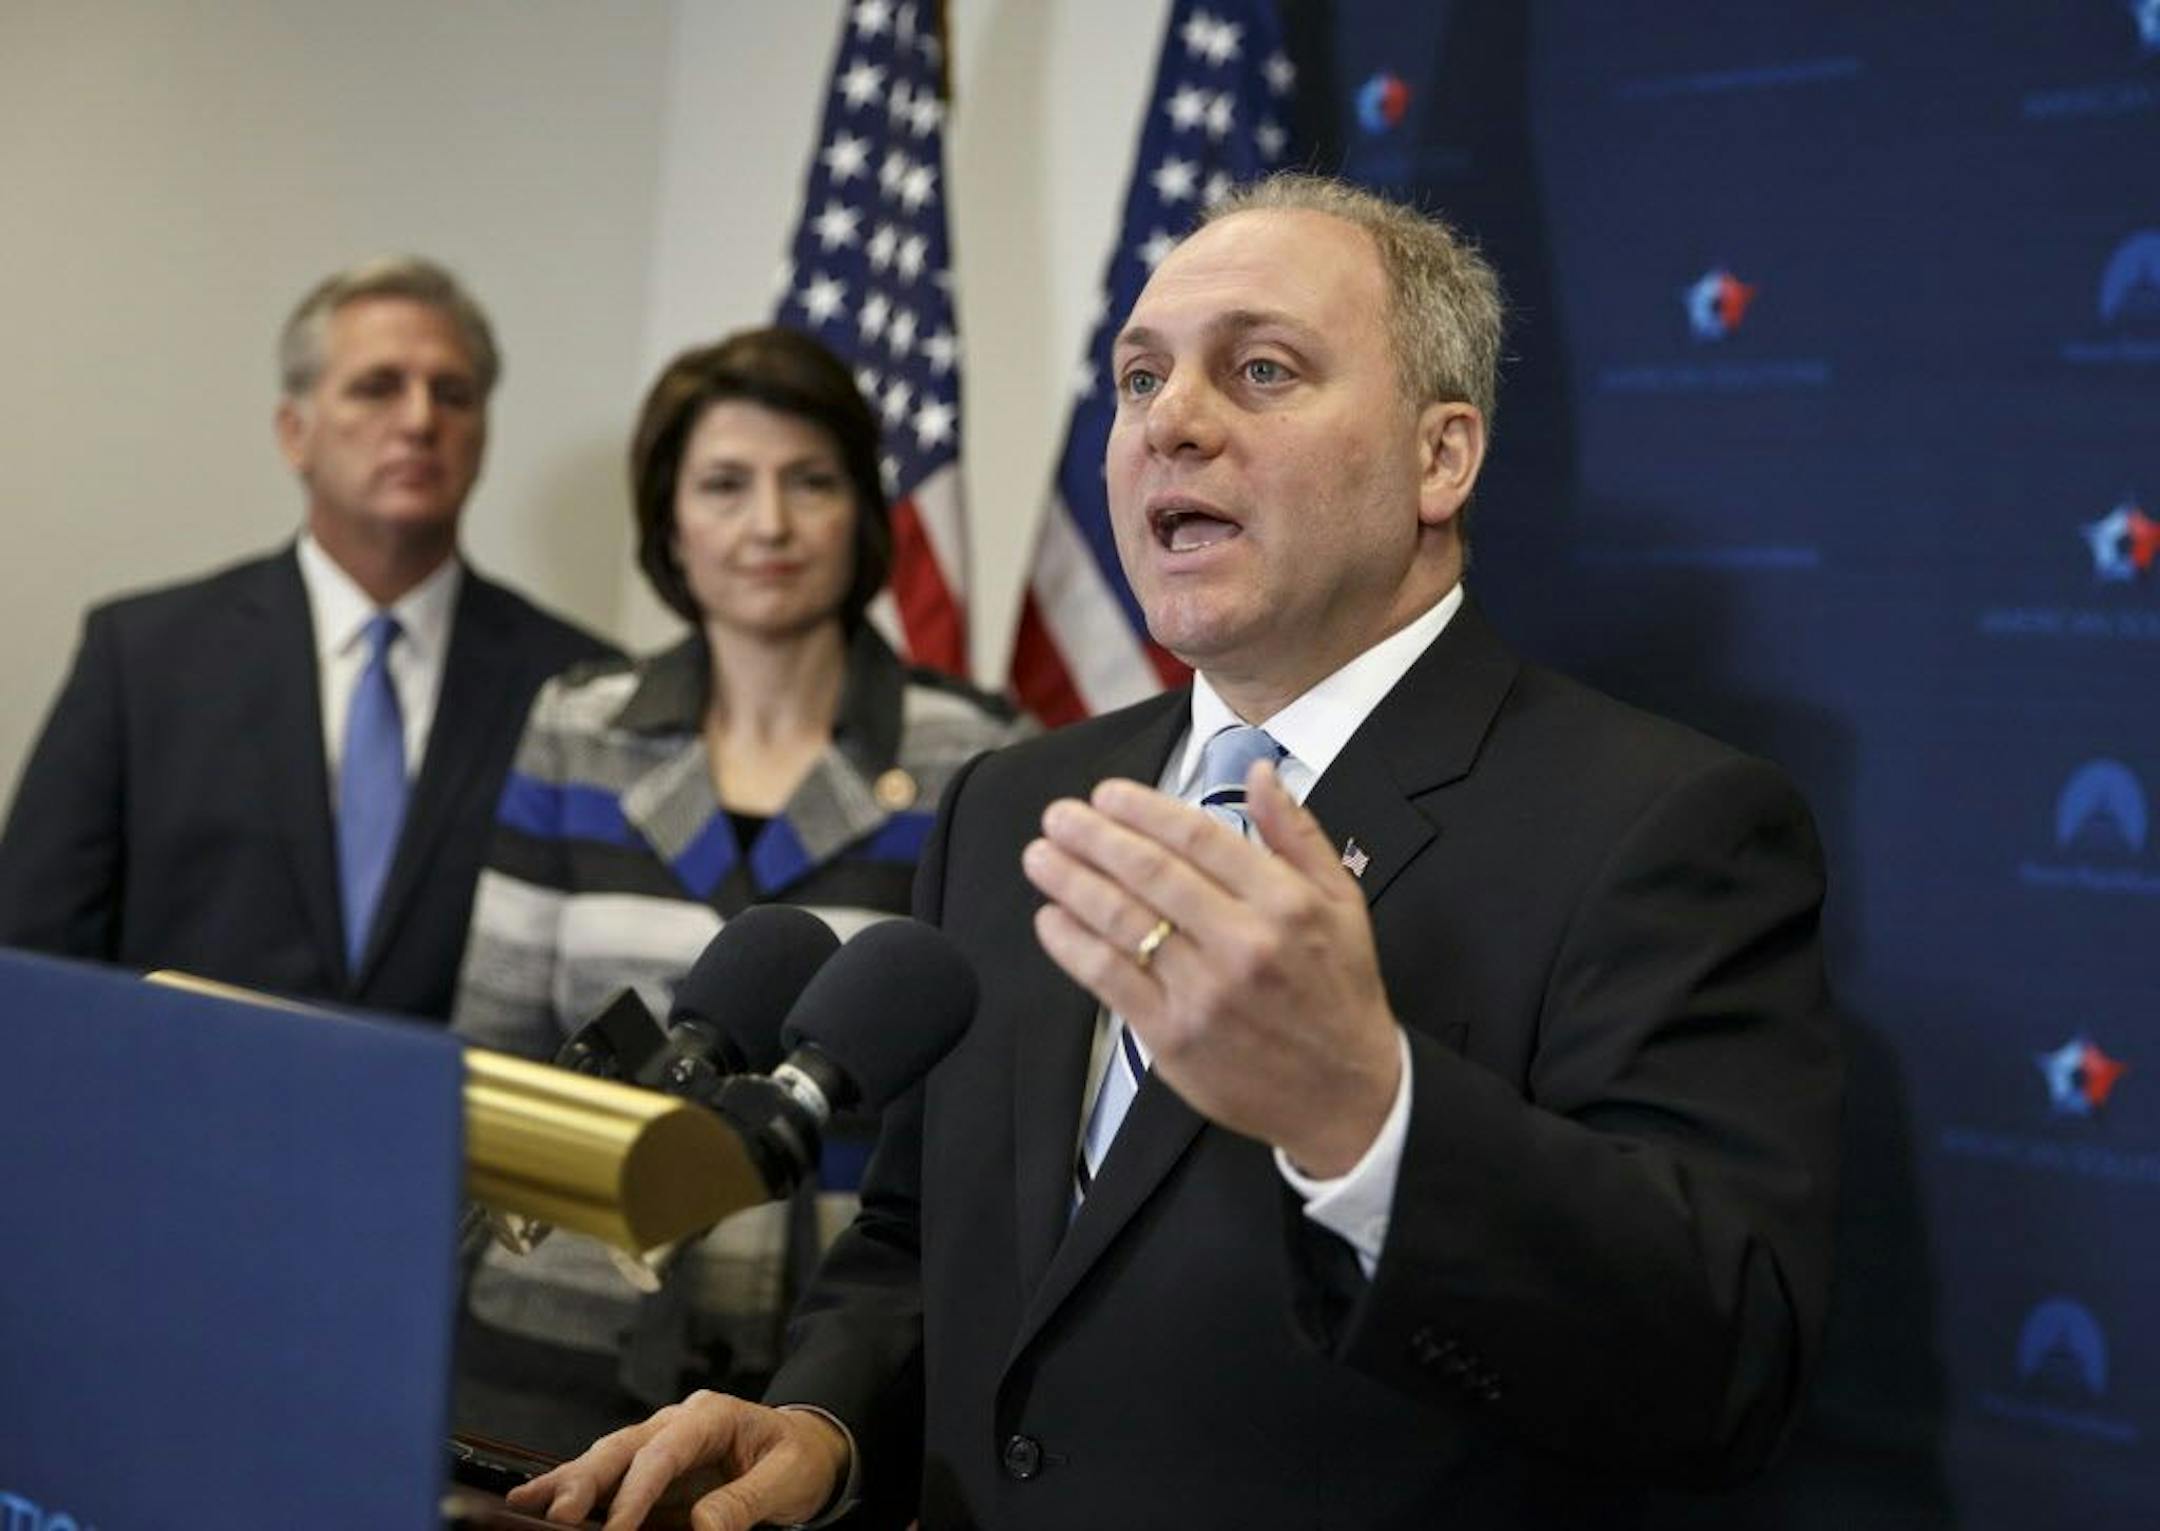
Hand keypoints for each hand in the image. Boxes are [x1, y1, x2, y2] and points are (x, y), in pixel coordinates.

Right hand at [504, 1391, 847, 1530]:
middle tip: (560, 1516)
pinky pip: (607, 1480)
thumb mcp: (788, 1480)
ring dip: (568, 1484)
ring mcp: (657, 1444)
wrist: (808, 1450)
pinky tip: (536, 1502)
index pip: (665, 1452)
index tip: (620, 1530)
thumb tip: (702, 1528)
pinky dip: (573, 1490)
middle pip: (622, 1448)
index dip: (638, 1492)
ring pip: (604, 1458)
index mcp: (711, 1416)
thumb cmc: (799, 1460)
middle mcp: (675, 1424)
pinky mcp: (648, 1473)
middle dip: (586, 1481)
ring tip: (528, 1506)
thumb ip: (745, 1501)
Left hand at [1022, 760, 1401, 1175]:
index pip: (1197, 837)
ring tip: (1040, 856)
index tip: (1106, 794)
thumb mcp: (1341, 902)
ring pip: (1122, 922)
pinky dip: (1073, 944)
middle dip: (1093, 837)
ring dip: (1071, 882)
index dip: (1142, 809)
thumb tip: (1260, 772)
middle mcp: (1243, 943)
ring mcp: (1204, 992)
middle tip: (1057, 816)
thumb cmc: (1339, 992)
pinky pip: (1110, 979)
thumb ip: (1296, 833)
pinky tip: (1051, 919)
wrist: (1345, 1094)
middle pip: (1150, 872)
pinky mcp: (1174, 1036)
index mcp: (1284, 903)